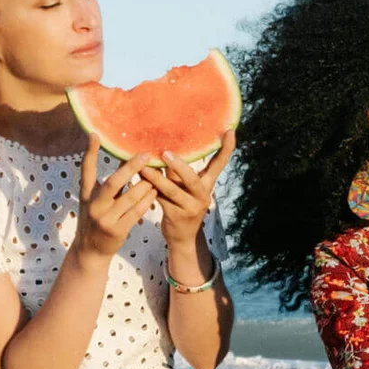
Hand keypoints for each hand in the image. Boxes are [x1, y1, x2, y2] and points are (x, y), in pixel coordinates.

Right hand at [73, 135, 159, 266]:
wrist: (90, 250)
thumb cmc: (98, 219)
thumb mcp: (97, 200)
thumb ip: (111, 184)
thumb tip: (126, 160)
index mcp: (86, 194)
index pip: (86, 169)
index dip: (90, 152)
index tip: (95, 134)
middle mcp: (93, 205)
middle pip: (112, 182)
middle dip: (130, 168)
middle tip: (146, 155)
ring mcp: (105, 218)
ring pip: (129, 197)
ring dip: (145, 185)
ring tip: (157, 174)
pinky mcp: (117, 230)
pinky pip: (136, 212)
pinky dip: (147, 201)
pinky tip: (156, 192)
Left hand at [142, 130, 230, 250]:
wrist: (182, 237)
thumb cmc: (180, 206)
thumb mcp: (184, 189)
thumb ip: (177, 173)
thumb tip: (162, 148)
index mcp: (207, 185)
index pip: (219, 164)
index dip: (226, 148)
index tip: (230, 131)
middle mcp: (203, 195)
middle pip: (193, 179)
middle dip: (179, 166)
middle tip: (165, 153)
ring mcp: (191, 207)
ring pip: (172, 190)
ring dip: (156, 178)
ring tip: (142, 167)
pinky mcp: (176, 216)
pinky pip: (160, 200)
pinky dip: (148, 190)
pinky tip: (138, 181)